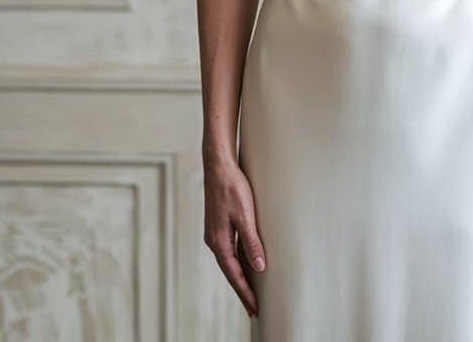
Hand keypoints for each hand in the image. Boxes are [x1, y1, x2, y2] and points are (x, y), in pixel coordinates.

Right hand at [203, 153, 266, 317]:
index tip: (255, 309)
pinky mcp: (219, 224)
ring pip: (229, 261)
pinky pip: (229, 249)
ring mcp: (215, 232)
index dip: (245, 292)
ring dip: (240, 276)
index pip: (234, 274)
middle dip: (242, 289)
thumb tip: (258, 267)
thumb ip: (251, 242)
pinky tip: (245, 262)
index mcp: (219, 242)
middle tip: (254, 308)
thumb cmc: (232, 187)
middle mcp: (214, 240)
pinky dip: (238, 261)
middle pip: (230, 271)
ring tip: (251, 291)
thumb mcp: (245, 215)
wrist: (218, 165)